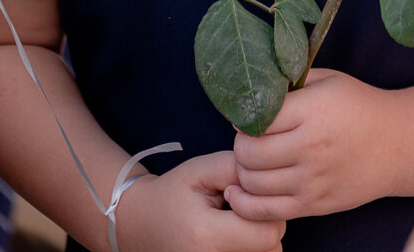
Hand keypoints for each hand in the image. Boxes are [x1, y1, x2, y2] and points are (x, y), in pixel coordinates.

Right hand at [119, 152, 284, 251]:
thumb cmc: (174, 194)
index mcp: (206, 236)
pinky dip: (249, 247)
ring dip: (259, 238)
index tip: (242, 195)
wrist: (142, 225)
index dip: (264, 208)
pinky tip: (232, 235)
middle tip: (240, 206)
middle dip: (264, 223)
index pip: (267, 232)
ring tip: (234, 221)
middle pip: (271, 248)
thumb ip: (235, 169)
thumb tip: (268, 181)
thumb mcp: (201, 170)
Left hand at [226, 68, 394, 220]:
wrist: (397, 144)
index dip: (246, 116)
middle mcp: (311, 148)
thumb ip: (289, 84)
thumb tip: (250, 91)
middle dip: (241, 145)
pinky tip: (239, 191)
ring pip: (252, 183)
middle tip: (249, 139)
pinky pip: (266, 211)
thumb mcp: (326, 80)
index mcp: (312, 111)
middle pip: (249, 152)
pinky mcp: (315, 205)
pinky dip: (245, 203)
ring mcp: (312, 181)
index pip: (257, 118)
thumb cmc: (358, 106)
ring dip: (242, 171)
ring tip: (251, 161)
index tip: (249, 115)